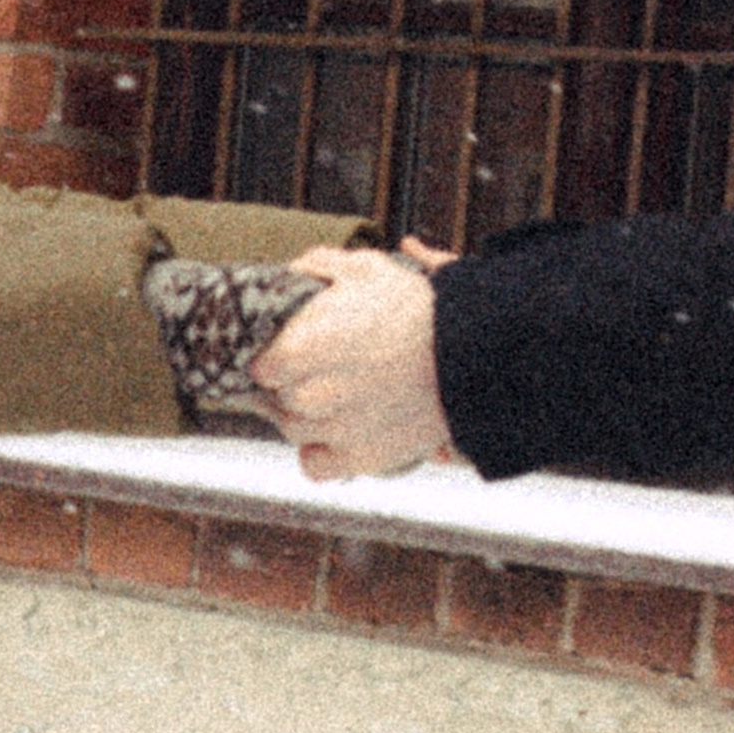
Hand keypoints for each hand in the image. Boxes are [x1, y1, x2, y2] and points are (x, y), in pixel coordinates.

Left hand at [254, 245, 452, 480]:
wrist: (472, 354)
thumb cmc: (419, 310)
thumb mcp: (367, 269)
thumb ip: (320, 267)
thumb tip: (294, 271)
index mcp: (300, 348)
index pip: (261, 366)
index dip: (278, 356)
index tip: (296, 351)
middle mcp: (309, 396)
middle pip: (279, 398)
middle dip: (297, 384)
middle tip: (327, 370)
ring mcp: (332, 431)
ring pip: (296, 430)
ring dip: (310, 415)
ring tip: (341, 397)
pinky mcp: (358, 459)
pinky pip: (315, 466)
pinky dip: (322, 451)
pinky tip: (339, 431)